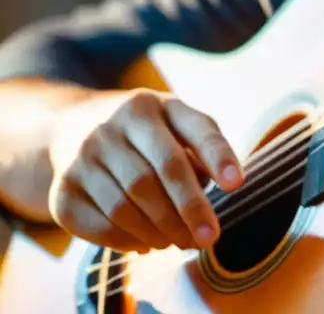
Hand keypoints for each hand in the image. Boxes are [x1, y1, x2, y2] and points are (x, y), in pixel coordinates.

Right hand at [47, 89, 243, 252]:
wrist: (71, 128)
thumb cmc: (145, 133)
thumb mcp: (175, 123)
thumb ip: (203, 149)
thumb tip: (224, 188)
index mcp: (152, 105)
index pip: (194, 129)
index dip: (218, 156)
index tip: (237, 184)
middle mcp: (113, 124)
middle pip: (160, 172)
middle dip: (190, 209)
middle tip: (210, 238)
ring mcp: (83, 154)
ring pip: (127, 204)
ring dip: (160, 230)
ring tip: (179, 242)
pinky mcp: (62, 187)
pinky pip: (99, 224)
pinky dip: (127, 241)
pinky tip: (147, 243)